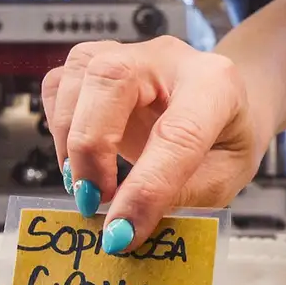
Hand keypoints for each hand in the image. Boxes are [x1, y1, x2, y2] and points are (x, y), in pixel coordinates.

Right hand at [42, 36, 264, 251]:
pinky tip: (76, 159)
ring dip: (70, 139)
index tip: (122, 231)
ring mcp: (129, 53)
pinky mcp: (97, 62)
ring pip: (79, 74)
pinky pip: (59, 83)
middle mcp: (169, 58)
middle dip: (92, 147)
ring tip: (86, 185)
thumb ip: (182, 198)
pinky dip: (57, 125)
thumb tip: (127, 224)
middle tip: (94, 200)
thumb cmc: (228, 137)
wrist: (226, 102)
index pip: (178, 133)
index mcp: (216, 84)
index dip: (147, 187)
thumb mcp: (226, 178)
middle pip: (113, 78)